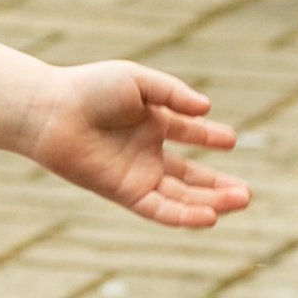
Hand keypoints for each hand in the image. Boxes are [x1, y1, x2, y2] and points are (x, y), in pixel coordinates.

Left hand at [29, 61, 250, 228]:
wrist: (51, 111)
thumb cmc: (88, 89)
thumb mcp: (138, 81)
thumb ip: (173, 94)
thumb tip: (206, 108)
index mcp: (150, 122)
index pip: (190, 134)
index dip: (211, 137)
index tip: (230, 140)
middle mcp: (145, 151)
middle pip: (190, 176)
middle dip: (219, 185)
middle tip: (246, 193)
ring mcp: (135, 173)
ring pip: (180, 196)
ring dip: (210, 201)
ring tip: (240, 201)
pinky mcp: (123, 191)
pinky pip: (158, 208)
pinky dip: (183, 215)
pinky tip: (209, 216)